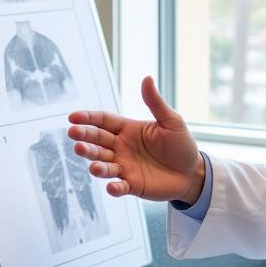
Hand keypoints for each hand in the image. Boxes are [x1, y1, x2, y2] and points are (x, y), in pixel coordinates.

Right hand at [68, 76, 203, 202]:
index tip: (73, 117)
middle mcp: (120, 147)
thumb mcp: (171, 121)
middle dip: (84, 138)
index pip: (103, 121)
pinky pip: (119, 186)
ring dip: (96, 164)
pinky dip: (114, 188)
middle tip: (74, 135)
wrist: (192, 172)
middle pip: (97, 141)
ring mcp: (124, 166)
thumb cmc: (181, 144)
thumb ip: (155, 102)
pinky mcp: (132, 185)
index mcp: (127, 129)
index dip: (88, 118)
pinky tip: (112, 187)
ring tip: (94, 165)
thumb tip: (147, 78)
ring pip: (103, 164)